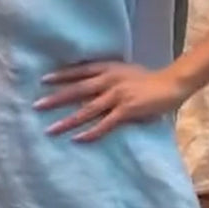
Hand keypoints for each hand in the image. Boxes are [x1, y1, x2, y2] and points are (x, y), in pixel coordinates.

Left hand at [34, 61, 188, 141]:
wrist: (171, 83)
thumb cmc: (148, 79)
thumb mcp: (124, 71)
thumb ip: (107, 76)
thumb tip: (90, 85)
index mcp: (108, 68)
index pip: (79, 71)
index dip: (61, 75)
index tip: (43, 80)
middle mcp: (109, 80)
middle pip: (77, 89)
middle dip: (56, 98)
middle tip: (37, 106)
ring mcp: (117, 96)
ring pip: (86, 109)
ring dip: (67, 120)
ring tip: (50, 129)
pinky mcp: (126, 110)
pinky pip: (105, 124)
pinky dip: (91, 132)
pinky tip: (77, 139)